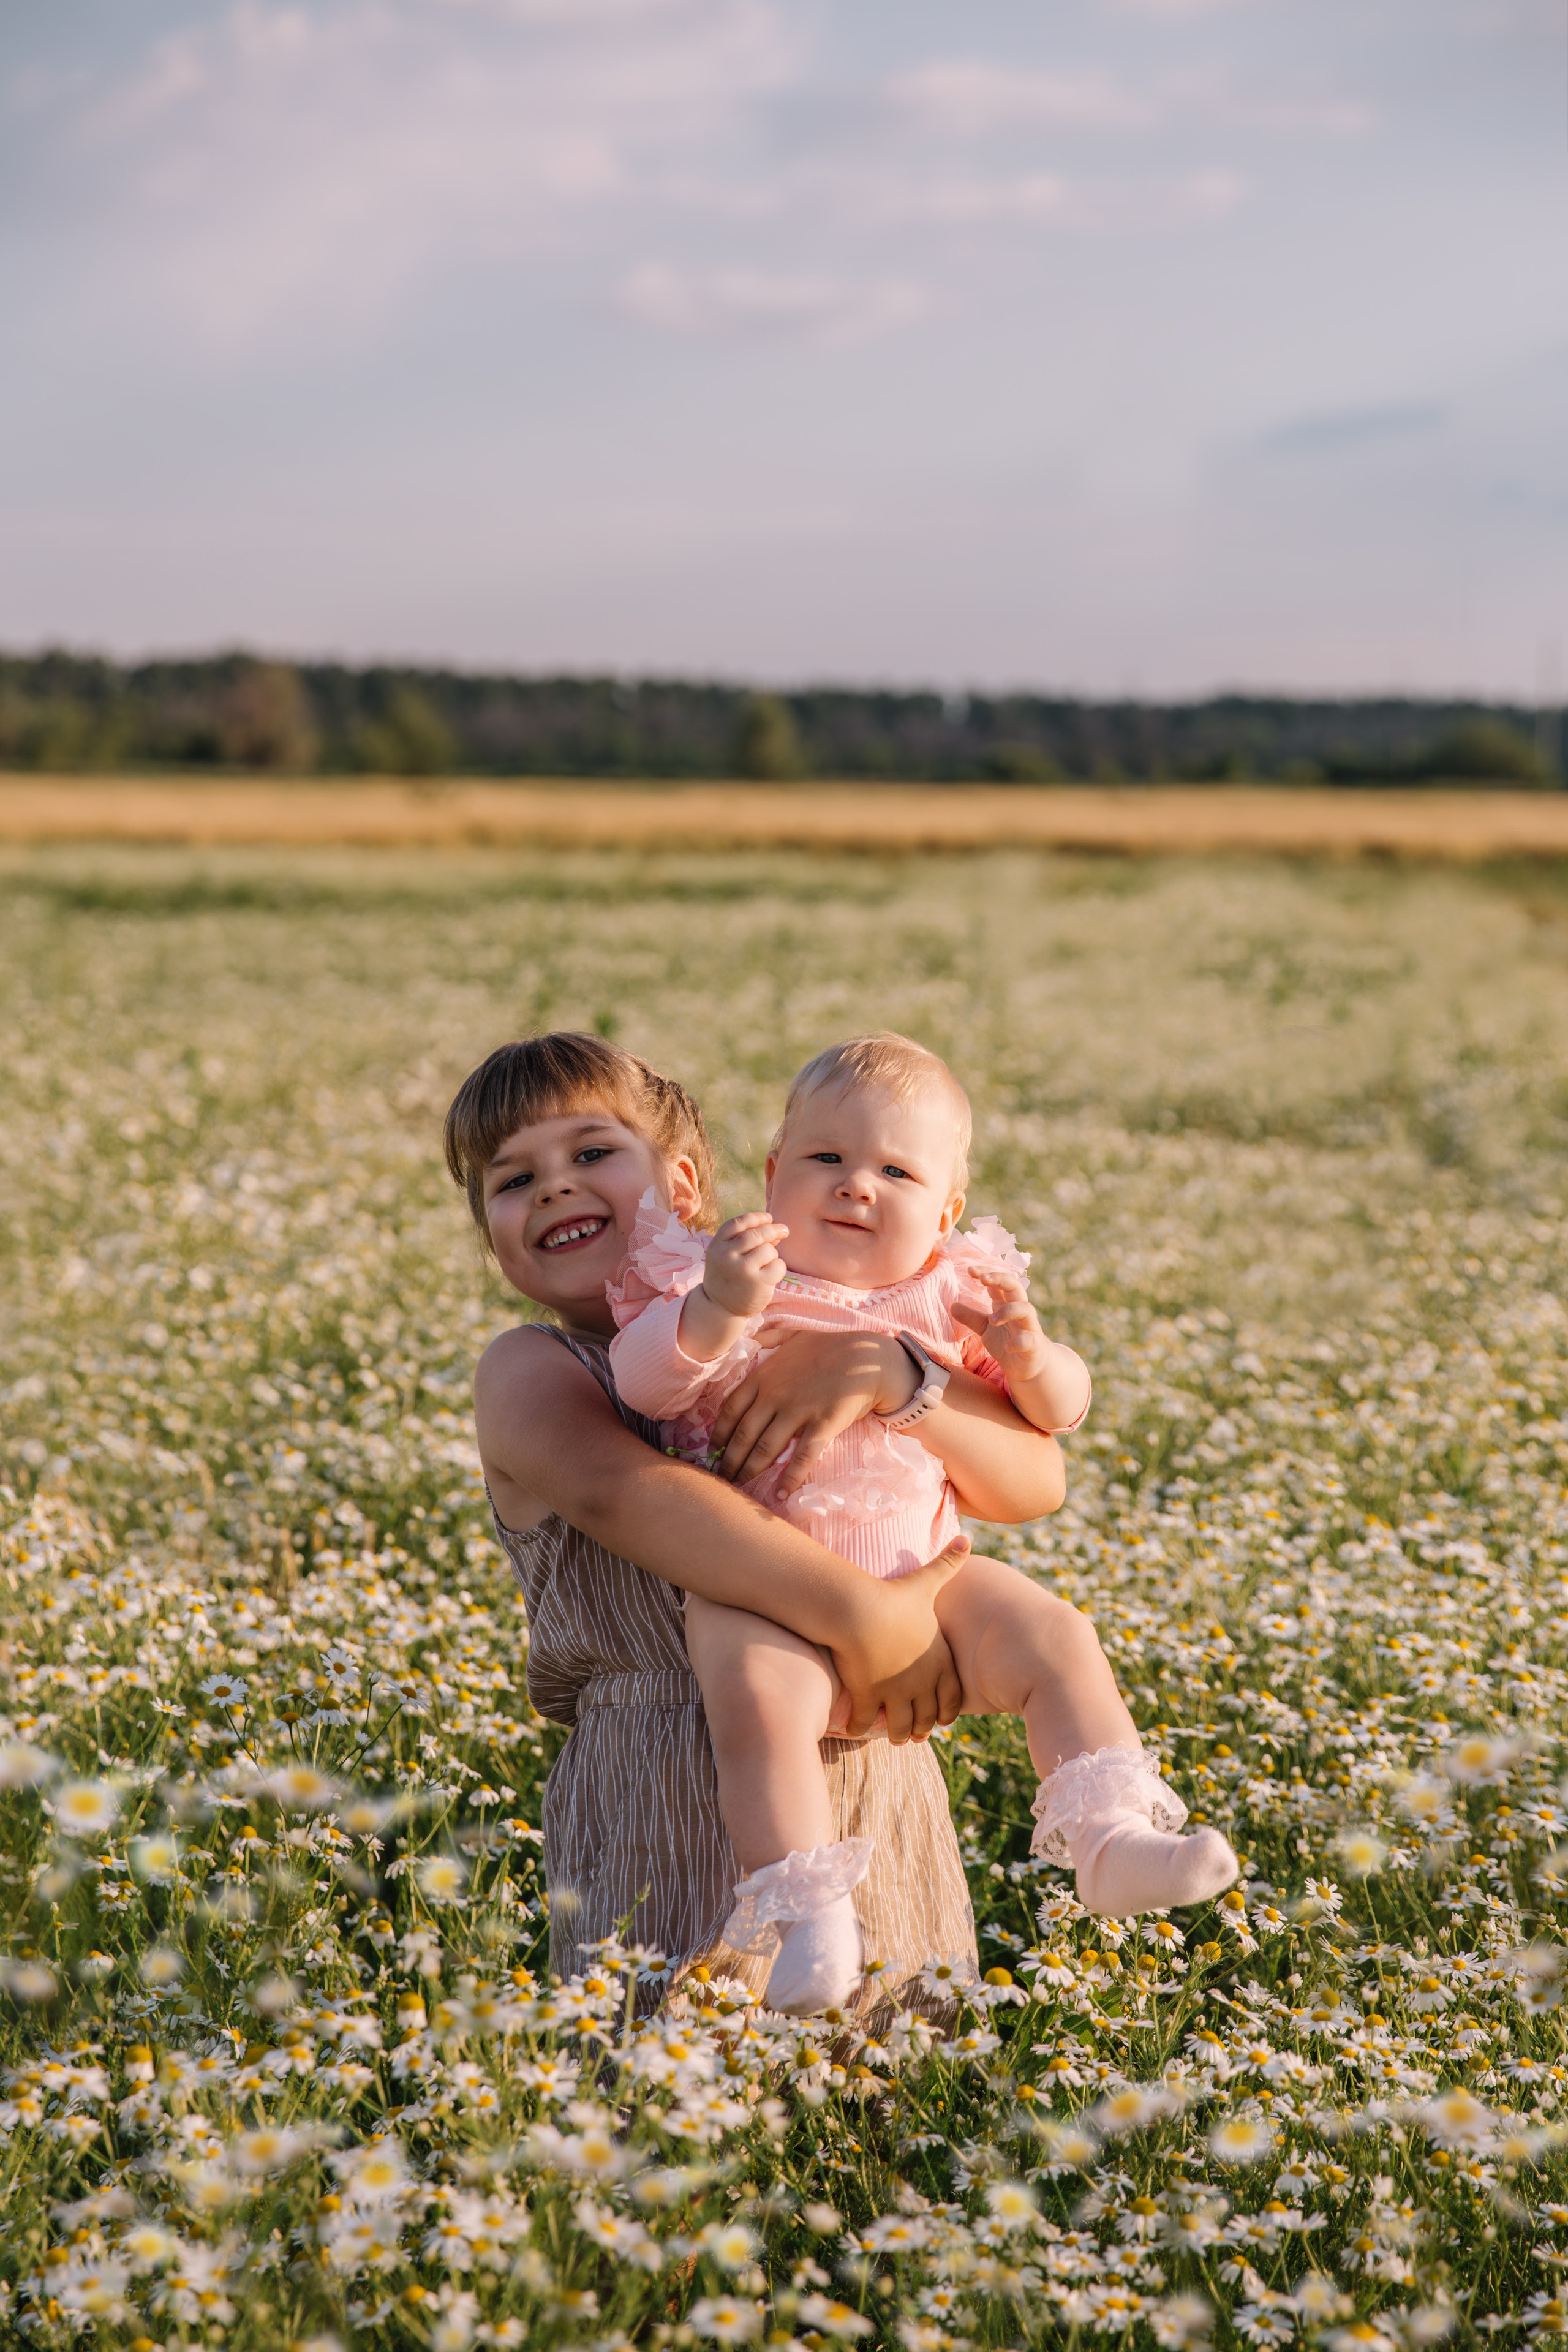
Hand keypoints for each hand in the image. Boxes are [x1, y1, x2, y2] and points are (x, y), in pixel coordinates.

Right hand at [700, 1212, 788, 1319]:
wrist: (720, 1308)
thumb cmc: (728, 1277)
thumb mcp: (726, 1256)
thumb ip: (744, 1240)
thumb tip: (775, 1227)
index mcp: (716, 1246)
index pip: (737, 1223)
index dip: (756, 1218)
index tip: (769, 1218)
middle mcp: (727, 1256)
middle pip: (756, 1233)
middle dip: (774, 1229)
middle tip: (784, 1230)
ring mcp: (742, 1270)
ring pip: (768, 1249)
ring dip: (772, 1254)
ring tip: (765, 1265)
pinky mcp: (757, 1283)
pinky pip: (778, 1265)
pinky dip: (779, 1268)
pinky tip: (771, 1275)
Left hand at [709, 1326, 918, 1488]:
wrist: (866, 1359)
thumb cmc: (829, 1347)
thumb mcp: (791, 1336)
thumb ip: (766, 1339)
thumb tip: (747, 1339)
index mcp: (762, 1376)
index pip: (730, 1410)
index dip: (718, 1434)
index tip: (713, 1449)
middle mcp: (774, 1396)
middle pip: (743, 1435)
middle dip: (729, 1460)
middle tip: (722, 1477)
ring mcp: (797, 1411)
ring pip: (765, 1449)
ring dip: (750, 1471)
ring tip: (741, 1486)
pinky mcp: (821, 1425)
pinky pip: (801, 1457)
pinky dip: (790, 1478)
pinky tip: (781, 1494)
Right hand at [828, 1536, 969, 1741]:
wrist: (858, 1610)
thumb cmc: (892, 1596)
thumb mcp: (925, 1581)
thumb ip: (948, 1564)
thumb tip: (968, 1538)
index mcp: (937, 1659)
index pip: (951, 1695)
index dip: (948, 1709)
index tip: (943, 1718)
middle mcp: (919, 1680)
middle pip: (927, 1716)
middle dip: (923, 1726)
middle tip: (918, 1732)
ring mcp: (894, 1690)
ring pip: (901, 1725)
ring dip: (899, 1733)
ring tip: (895, 1736)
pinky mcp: (867, 1694)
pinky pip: (866, 1721)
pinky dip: (861, 1727)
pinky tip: (856, 1727)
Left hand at [952, 1266, 1050, 1379]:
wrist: (1028, 1366)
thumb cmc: (1007, 1341)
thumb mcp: (985, 1329)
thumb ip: (971, 1317)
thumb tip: (952, 1306)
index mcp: (1006, 1304)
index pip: (999, 1282)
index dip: (987, 1273)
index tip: (970, 1270)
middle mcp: (1020, 1311)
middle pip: (1015, 1286)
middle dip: (1000, 1279)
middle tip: (983, 1279)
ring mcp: (1029, 1327)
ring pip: (1025, 1309)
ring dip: (1008, 1310)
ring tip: (992, 1320)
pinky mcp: (1034, 1345)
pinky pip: (1029, 1339)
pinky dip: (1018, 1342)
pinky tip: (1007, 1346)